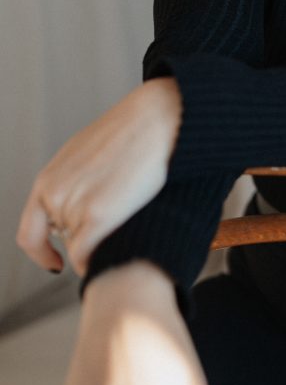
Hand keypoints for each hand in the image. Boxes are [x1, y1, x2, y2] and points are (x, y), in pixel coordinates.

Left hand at [17, 77, 181, 275]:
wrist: (156, 121)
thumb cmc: (130, 134)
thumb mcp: (85, 155)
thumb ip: (71, 183)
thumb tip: (74, 210)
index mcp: (48, 180)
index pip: (30, 233)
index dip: (41, 253)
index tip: (56, 262)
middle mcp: (54, 194)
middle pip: (63, 240)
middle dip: (84, 241)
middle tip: (111, 234)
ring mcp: (73, 206)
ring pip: (79, 248)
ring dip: (98, 247)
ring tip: (127, 226)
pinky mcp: (97, 215)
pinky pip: (86, 257)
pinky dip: (96, 263)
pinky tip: (115, 256)